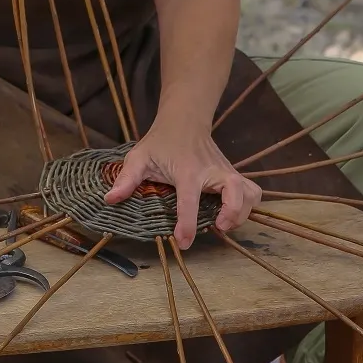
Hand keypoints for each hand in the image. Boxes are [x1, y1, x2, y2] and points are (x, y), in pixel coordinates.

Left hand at [102, 116, 261, 250]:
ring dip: (243, 212)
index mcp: (187, 171)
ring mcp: (226, 172)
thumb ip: (126, 178)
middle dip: (232, 214)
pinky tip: (233, 213)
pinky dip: (249, 205)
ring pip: (251, 193)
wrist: (184, 120)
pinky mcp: (234, 175)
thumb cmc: (160, 141)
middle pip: (236, 193)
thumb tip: (110, 200)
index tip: (183, 242)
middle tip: (217, 226)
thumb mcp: (139, 156)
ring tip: (226, 223)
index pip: (190, 201)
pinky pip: (253, 191)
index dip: (187, 224)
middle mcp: (212, 172)